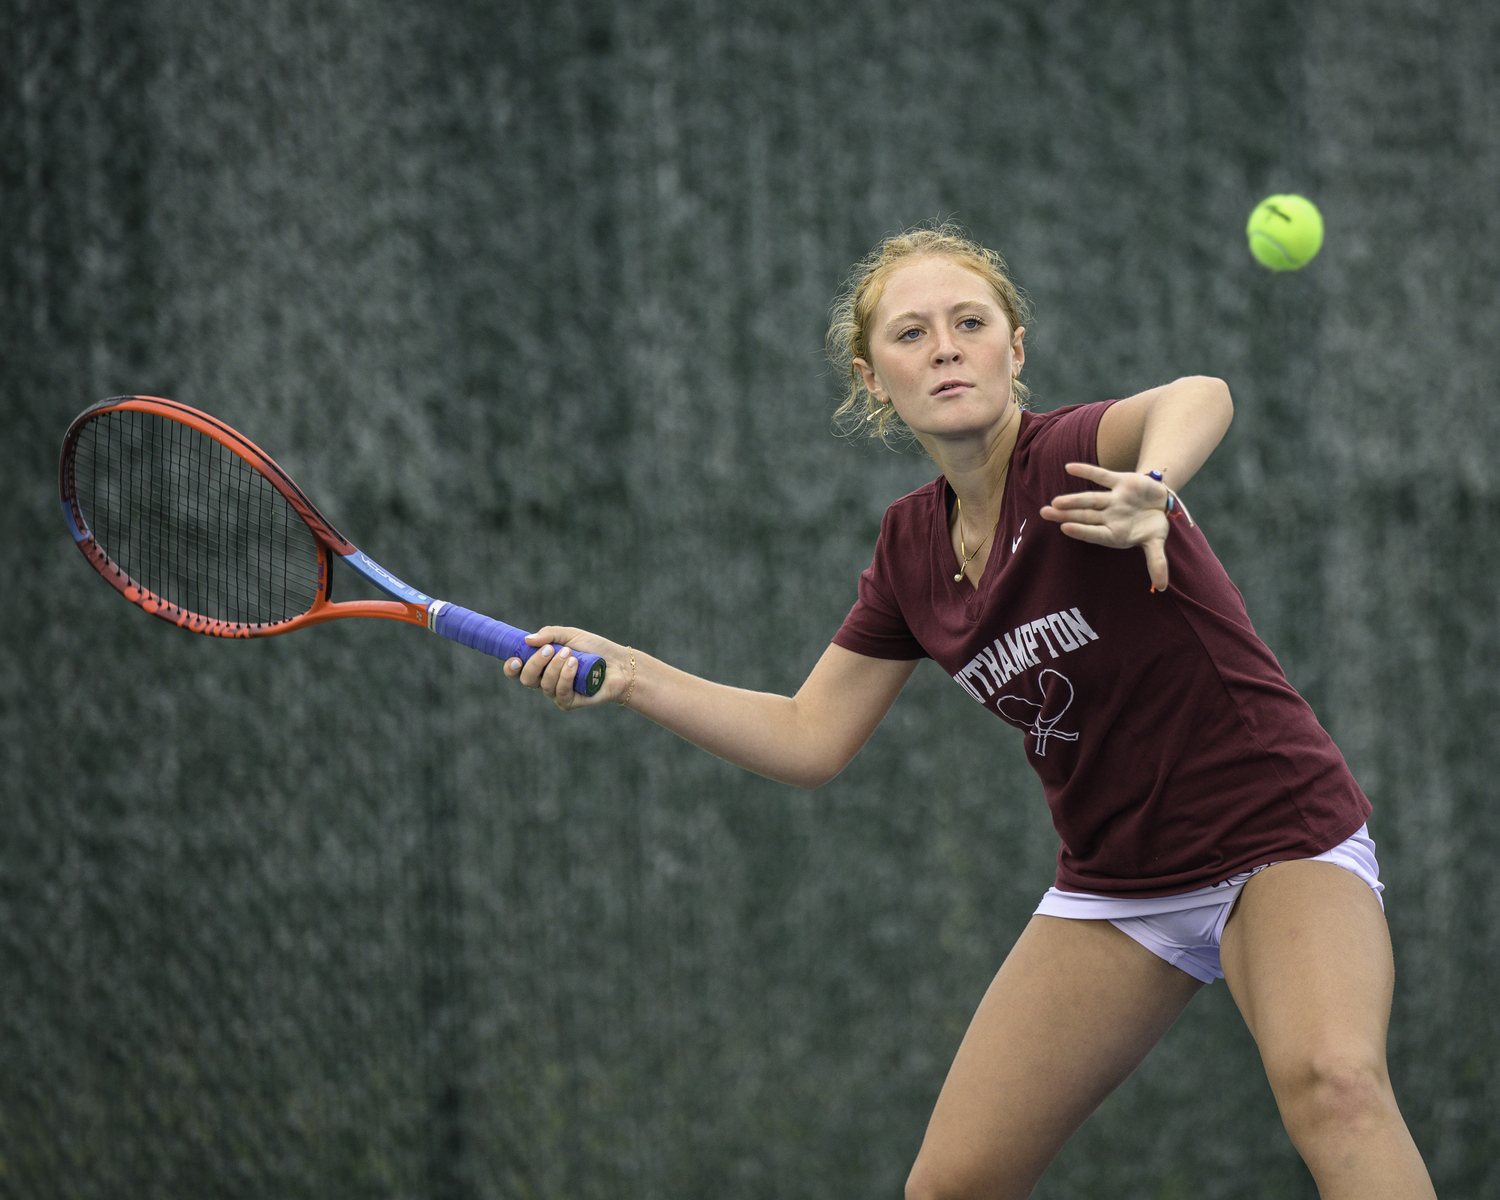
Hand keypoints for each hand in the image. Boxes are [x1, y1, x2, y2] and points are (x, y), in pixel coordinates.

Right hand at [502, 626, 631, 710]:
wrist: (619, 663)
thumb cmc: (595, 648)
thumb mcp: (571, 635)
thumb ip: (549, 634)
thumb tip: (527, 640)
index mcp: (542, 666)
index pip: (518, 672)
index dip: (511, 668)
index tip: (516, 658)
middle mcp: (546, 681)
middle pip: (527, 679)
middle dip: (536, 663)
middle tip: (551, 649)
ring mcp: (557, 694)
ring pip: (544, 685)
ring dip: (555, 667)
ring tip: (571, 654)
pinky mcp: (570, 702)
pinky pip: (560, 692)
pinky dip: (565, 676)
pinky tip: (574, 665)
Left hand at [1040, 462, 1171, 591]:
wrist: (1162, 502)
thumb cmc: (1153, 526)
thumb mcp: (1156, 543)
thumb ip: (1156, 562)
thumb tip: (1161, 587)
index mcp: (1114, 533)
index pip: (1094, 533)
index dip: (1082, 531)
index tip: (1065, 529)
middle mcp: (1109, 516)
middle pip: (1084, 516)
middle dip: (1066, 515)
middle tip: (1044, 513)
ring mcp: (1112, 499)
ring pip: (1090, 498)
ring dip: (1073, 499)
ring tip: (1055, 502)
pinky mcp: (1120, 481)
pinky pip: (1101, 475)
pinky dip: (1087, 471)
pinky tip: (1069, 467)